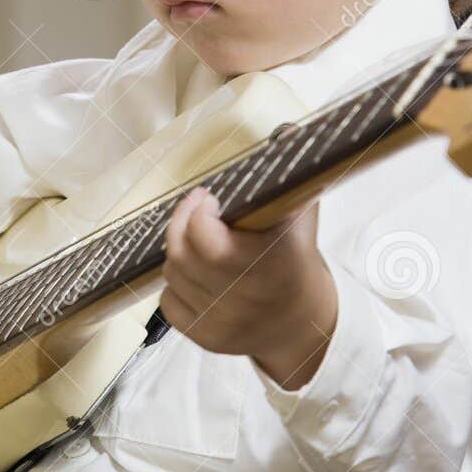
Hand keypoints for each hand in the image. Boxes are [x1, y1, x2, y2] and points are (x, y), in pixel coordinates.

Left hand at [159, 187, 337, 389]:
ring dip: (178, 252)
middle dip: (181, 223)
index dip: (197, 211)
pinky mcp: (208, 339)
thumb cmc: (295, 260)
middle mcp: (245, 296)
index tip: (208, 198)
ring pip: (172, 275)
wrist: (302, 322)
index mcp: (269, 263)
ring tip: (197, 242)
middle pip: (181, 254)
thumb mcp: (301, 219)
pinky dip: (175, 284)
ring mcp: (224, 322)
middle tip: (194, 209)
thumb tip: (286, 131)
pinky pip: (169, 303)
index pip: (204, 236)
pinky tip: (194, 274)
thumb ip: (289, 179)